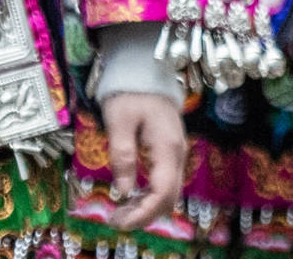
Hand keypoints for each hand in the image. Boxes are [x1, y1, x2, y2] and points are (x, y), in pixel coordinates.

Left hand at [99, 90, 190, 233]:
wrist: (146, 71)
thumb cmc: (131, 93)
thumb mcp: (119, 121)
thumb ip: (122, 155)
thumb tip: (123, 191)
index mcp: (167, 147)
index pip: (163, 192)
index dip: (143, 213)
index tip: (119, 221)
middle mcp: (177, 154)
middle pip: (169, 197)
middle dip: (144, 215)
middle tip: (115, 220)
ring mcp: (176, 153)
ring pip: (169, 192)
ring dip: (146, 207)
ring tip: (119, 212)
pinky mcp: (170, 152)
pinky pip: (165, 182)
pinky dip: (149, 196)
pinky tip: (131, 197)